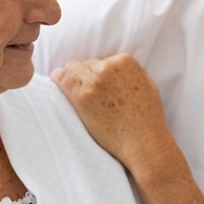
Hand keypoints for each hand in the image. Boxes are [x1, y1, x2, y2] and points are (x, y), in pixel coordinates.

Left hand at [50, 53, 172, 171]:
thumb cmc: (148, 119)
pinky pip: (61, 79)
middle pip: (85, 64)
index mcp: (125, 61)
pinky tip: (55, 81)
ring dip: (70, 77)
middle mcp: (108, 67)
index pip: (100, 61)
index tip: (94, 86)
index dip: (96, 74)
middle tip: (83, 92)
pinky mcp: (82, 96)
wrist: (144, 143)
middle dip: (84, 76)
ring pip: (72, 68)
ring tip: (68, 88)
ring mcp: (95, 81)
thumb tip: (117, 68)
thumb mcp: (148, 85)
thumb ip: (131, 73)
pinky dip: (57, 78)